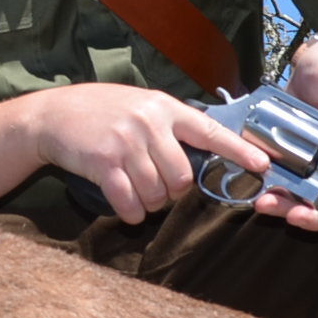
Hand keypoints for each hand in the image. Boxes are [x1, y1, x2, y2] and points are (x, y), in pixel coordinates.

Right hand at [25, 83, 268, 224]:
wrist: (53, 115)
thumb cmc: (101, 111)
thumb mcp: (141, 105)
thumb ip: (170, 124)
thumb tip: (204, 152)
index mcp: (164, 108)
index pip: (210, 131)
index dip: (239, 150)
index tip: (263, 165)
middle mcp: (149, 123)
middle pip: (183, 177)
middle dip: (173, 191)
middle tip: (156, 185)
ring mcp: (126, 142)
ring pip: (158, 193)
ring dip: (150, 204)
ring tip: (137, 192)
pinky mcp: (104, 163)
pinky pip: (130, 202)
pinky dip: (130, 213)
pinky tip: (125, 207)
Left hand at [256, 37, 317, 231]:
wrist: (310, 70)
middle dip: (312, 216)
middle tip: (290, 215)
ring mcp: (315, 170)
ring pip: (305, 203)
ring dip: (286, 209)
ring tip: (264, 205)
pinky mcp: (292, 166)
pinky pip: (284, 189)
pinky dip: (273, 195)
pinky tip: (256, 194)